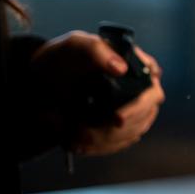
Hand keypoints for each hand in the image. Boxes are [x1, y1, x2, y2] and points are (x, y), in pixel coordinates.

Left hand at [29, 31, 166, 155]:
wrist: (41, 82)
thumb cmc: (62, 58)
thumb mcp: (75, 46)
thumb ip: (96, 50)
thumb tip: (120, 68)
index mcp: (135, 62)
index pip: (152, 80)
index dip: (140, 103)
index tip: (117, 118)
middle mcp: (139, 85)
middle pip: (147, 111)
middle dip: (120, 127)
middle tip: (89, 131)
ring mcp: (132, 107)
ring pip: (135, 130)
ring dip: (106, 139)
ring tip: (75, 136)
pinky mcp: (120, 125)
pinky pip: (121, 142)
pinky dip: (100, 147)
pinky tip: (78, 144)